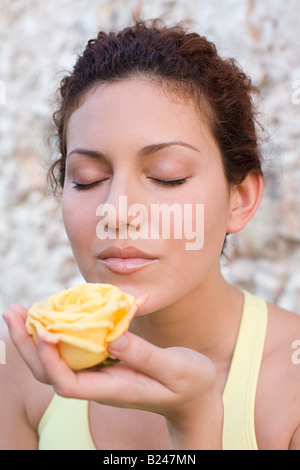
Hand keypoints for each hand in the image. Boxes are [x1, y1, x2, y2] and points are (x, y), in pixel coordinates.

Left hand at [3, 305, 223, 448]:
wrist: (194, 398)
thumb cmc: (189, 384)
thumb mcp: (176, 369)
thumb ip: (146, 356)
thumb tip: (113, 338)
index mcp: (114, 389)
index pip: (68, 383)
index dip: (51, 360)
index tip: (43, 331)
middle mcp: (100, 385)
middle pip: (50, 373)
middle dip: (26, 346)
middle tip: (12, 312)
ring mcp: (100, 375)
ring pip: (55, 363)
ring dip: (32, 339)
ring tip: (19, 311)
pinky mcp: (105, 364)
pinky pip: (71, 351)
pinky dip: (54, 334)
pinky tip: (51, 315)